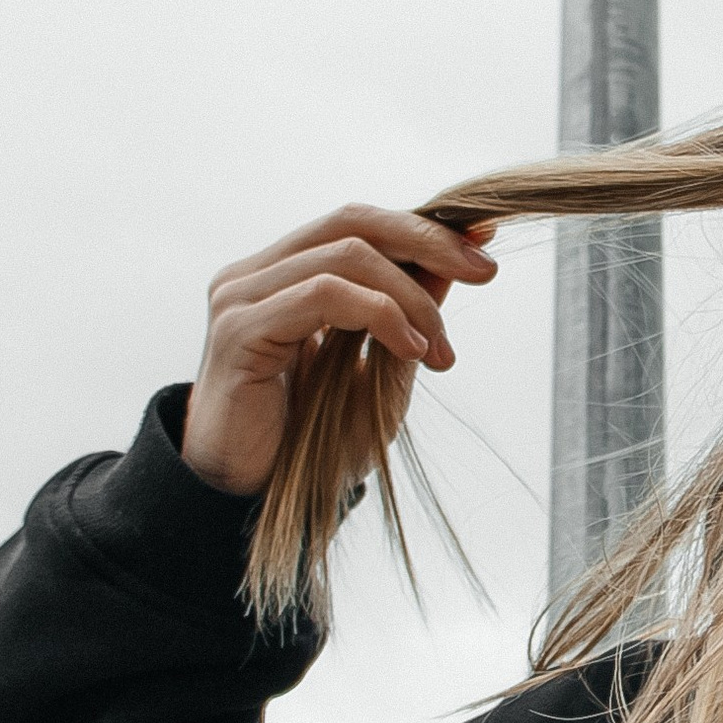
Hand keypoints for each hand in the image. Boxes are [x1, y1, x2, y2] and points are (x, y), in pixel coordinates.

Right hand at [181, 205, 496, 497]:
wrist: (253, 500)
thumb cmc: (309, 443)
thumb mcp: (378, 371)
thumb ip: (405, 314)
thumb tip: (450, 264)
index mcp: (282, 276)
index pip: (356, 225)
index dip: (421, 228)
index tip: (481, 246)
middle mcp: (255, 276)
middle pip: (352, 223)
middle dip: (427, 242)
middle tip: (482, 272)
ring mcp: (241, 298)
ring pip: (346, 255)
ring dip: (411, 298)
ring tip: (438, 348)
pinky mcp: (240, 329)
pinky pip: (323, 294)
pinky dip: (380, 314)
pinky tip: (409, 350)